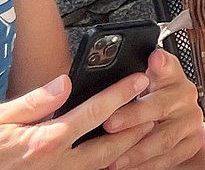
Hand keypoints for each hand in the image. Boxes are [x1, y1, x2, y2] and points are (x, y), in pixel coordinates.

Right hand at [0, 73, 152, 169]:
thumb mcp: (0, 120)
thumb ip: (34, 102)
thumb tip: (64, 83)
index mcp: (46, 142)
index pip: (95, 113)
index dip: (120, 94)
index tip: (139, 80)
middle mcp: (57, 165)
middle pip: (109, 146)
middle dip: (135, 128)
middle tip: (153, 111)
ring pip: (103, 166)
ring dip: (125, 150)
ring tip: (143, 131)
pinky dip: (106, 165)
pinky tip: (115, 156)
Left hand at [101, 49, 204, 169]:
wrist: (172, 121)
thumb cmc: (146, 101)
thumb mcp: (136, 87)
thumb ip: (123, 80)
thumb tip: (89, 75)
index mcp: (171, 76)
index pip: (167, 65)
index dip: (161, 63)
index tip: (153, 59)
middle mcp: (185, 95)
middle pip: (161, 105)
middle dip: (134, 116)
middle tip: (109, 124)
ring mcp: (191, 120)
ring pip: (164, 138)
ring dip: (137, 150)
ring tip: (112, 160)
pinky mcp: (193, 141)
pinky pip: (170, 157)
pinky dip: (148, 165)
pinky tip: (128, 167)